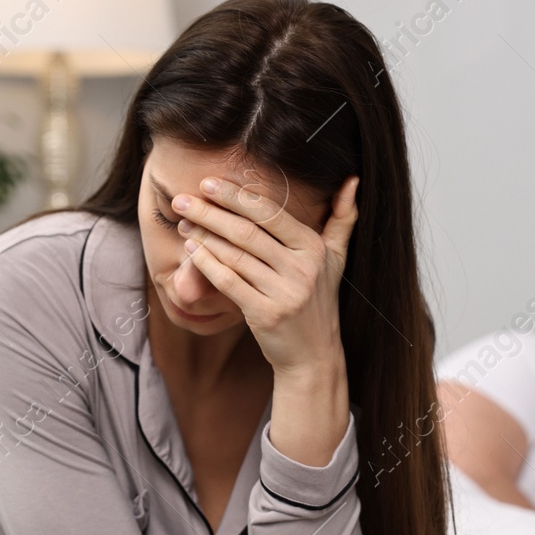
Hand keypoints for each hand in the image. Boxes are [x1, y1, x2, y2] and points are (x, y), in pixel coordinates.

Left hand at [173, 173, 358, 374]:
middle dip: (210, 212)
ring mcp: (285, 293)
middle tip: (182, 200)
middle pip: (247, 231)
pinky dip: (207, 263)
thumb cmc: (319, 302)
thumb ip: (343, 218)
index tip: (209, 183)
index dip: (236, 196)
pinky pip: (229, 282)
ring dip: (204, 235)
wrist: (314, 355)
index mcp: (314, 248)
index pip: (270, 213)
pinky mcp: (266, 314)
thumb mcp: (336, 259)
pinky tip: (191, 250)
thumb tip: (352, 179)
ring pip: (235, 255)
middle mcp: (302, 269)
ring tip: (183, 222)